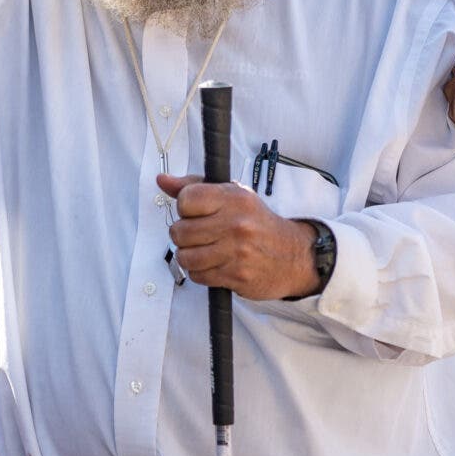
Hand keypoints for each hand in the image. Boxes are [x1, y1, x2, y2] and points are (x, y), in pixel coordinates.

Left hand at [157, 174, 323, 299]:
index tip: (195, 212)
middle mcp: (236, 223)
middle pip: (180, 231)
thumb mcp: (232, 195)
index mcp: (234, 198)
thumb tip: (162, 180)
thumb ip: (195, 187)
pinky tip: (214, 264)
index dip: (184, 208)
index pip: (186, 199)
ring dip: (189, 256)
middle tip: (198, 235)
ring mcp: (236, 251)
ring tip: (204, 251)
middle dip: (183, 235)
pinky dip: (200, 272)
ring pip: (185, 257)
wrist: (292, 255)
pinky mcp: (236, 275)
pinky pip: (198, 275)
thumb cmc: (257, 223)